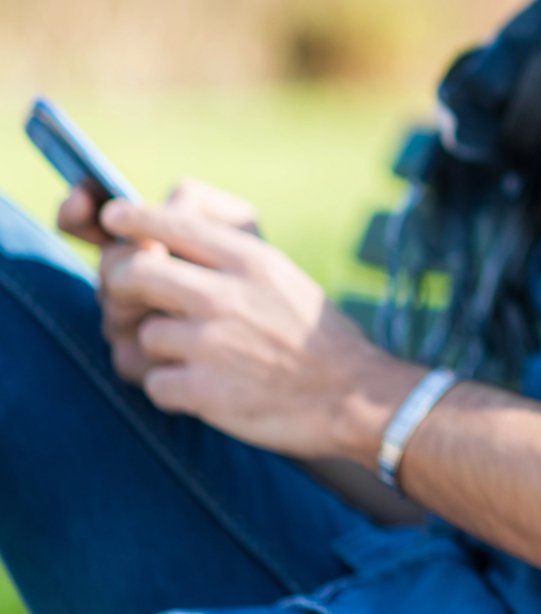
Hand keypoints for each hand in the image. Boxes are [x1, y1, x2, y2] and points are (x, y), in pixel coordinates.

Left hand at [97, 198, 424, 462]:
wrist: (353, 396)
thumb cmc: (315, 335)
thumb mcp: (281, 277)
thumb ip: (227, 261)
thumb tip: (158, 247)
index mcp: (251, 260)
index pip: (172, 223)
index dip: (133, 218)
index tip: (114, 217)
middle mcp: (226, 294)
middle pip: (132, 273)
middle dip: (120, 289)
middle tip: (130, 304)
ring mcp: (212, 343)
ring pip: (141, 335)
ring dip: (157, 351)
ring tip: (194, 359)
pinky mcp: (203, 391)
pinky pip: (153, 384)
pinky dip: (172, 390)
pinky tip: (205, 389)